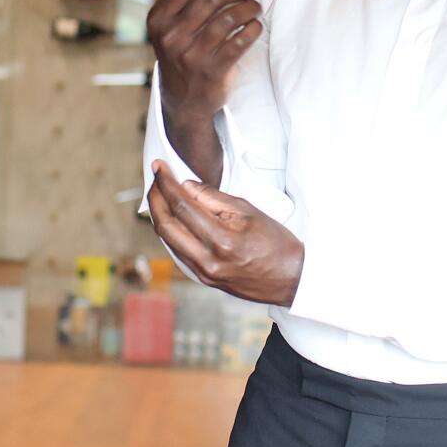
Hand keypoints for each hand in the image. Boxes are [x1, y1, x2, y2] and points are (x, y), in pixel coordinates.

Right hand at [147, 0, 261, 123]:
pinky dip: (253, 30)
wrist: (184, 99)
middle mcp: (170, 36)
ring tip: (254, 6)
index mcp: (158, 18)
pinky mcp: (212, 72)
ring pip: (230, 18)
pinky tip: (256, 26)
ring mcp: (190, 56)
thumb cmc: (185, 46)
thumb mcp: (180, 16)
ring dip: (248, 7)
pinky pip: (241, 42)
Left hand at [148, 162, 302, 306]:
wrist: (291, 279)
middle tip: (155, 179)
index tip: (159, 167)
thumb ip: (214, 198)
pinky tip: (174, 218)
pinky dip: (172, 232)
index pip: (182, 206)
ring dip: (160, 215)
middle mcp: (207, 260)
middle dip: (155, 198)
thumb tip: (186, 187)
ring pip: (168, 240)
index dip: (166, 184)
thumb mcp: (250, 211)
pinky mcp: (203, 279)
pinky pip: (178, 252)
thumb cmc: (277, 243)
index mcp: (221, 240)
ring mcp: (203, 273)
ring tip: (162, 194)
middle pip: (165, 226)